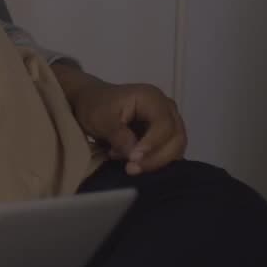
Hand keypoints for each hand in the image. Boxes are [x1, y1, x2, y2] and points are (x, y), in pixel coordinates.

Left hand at [52, 64, 186, 174]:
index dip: (152, 144)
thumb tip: (135, 156)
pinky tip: (134, 165)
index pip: (164, 124)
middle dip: (156, 158)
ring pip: (175, 148)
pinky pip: (168, 153)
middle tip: (132, 169)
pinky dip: (154, 162)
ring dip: (155, 162)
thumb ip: (119, 136)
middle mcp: (166, 109)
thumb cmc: (95, 106)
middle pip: (176, 138)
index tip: (134, 159)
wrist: (90, 102)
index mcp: (152, 98)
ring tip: (129, 166)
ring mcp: (168, 122)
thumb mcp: (100, 119)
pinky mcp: (165, 136)